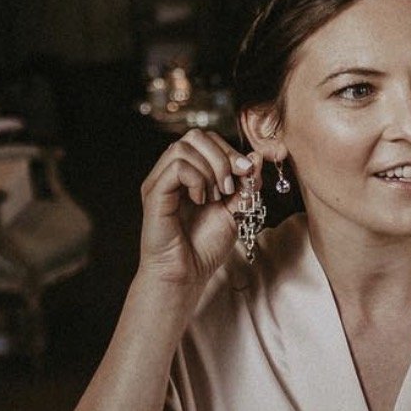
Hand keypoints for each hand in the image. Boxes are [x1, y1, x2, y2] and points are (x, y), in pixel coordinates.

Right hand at [138, 130, 258, 285]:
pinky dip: (196, 179)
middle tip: (230, 186)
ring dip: (209, 169)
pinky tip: (201, 200)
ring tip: (215, 196)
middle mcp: (172, 173)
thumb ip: (244, 184)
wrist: (187, 275)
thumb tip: (257, 157)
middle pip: (195, 135)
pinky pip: (176, 166)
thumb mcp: (235, 210)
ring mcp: (160, 181)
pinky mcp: (154, 193)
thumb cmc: (206, 247)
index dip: (230, 150)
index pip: (208, 139)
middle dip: (222, 156)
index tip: (246, 173)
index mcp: (190, 172)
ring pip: (183, 147)